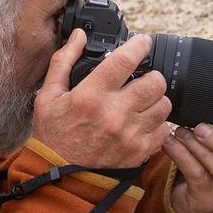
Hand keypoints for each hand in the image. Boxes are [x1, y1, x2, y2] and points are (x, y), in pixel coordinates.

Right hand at [32, 30, 171, 167]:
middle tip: (142, 78)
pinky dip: (157, 123)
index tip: (143, 42)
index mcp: (91, 96)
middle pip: (155, 82)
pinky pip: (164, 130)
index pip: (125, 60)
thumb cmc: (53, 134)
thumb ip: (64, 61)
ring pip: (163, 105)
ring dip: (155, 99)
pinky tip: (142, 121)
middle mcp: (114, 114)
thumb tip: (80, 36)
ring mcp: (130, 135)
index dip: (139, 45)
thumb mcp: (48, 95)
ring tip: (142, 100)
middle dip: (151, 75)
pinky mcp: (139, 152)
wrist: (58, 176)